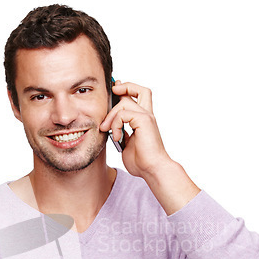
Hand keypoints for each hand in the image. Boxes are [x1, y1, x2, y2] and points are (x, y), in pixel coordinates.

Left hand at [100, 80, 199, 214]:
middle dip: (122, 88)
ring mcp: (146, 117)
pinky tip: (116, 137)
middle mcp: (147, 115)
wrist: (152, 169)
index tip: (114, 91)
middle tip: (110, 97)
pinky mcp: (144, 121)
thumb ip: (121, 134)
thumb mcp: (126, 145)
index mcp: (143, 120)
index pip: (138, 97)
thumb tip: (112, 130)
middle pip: (138, 90)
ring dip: (110, 116)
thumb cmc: (142, 162)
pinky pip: (123, 113)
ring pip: (124, 102)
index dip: (126, 90)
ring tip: (106, 130)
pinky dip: (115, 124)